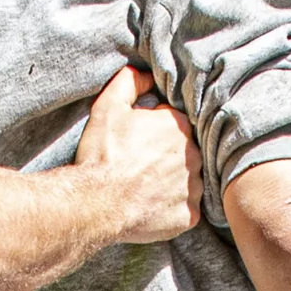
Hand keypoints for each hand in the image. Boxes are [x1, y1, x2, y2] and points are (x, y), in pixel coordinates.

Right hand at [72, 63, 198, 244]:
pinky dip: (172, 209)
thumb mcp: (108, 106)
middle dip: (165, 157)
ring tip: (144, 188)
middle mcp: (193, 155)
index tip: (136, 142)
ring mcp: (193, 188)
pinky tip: (151, 206)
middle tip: (139, 166)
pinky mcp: (189, 216)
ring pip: (188, 181)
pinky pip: (185, 210)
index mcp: (178, 126)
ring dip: (171, 183)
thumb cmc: (102, 154)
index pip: (172, 124)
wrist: (96, 202)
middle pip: (183, 152)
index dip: (152, 131)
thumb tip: (146, 75)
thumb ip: (129, 82)